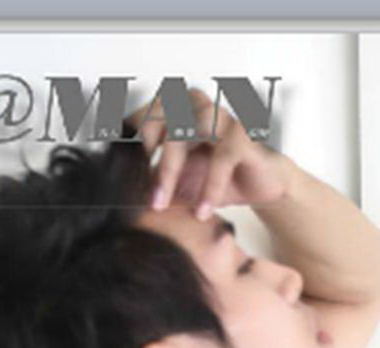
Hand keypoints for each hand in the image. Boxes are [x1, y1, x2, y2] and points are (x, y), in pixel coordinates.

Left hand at [125, 86, 291, 217]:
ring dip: (171, 169)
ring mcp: (219, 116)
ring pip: (187, 131)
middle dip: (145, 158)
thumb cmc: (217, 177)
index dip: (129, 139)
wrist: (259, 186)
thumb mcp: (177, 182)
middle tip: (144, 194)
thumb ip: (153, 180)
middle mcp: (195, 105)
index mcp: (175, 109)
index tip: (119, 169)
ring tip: (165, 203)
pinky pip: (221, 157)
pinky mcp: (242, 135)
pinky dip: (210, 187)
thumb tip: (122, 193)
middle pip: (161, 119)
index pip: (142, 114)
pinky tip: (203, 210)